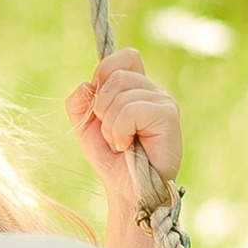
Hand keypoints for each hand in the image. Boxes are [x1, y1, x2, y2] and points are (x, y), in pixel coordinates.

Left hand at [67, 46, 181, 207]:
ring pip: (119, 93)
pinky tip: (128, 146)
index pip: (124, 57)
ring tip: (121, 143)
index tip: (101, 106)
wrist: (126, 191)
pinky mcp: (168, 116)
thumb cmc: (111, 159)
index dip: (104, 74)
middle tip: (112, 133)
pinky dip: (119, 131)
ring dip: (110, 125)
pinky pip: (129, 110)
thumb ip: (79, 101)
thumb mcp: (85, 125)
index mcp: (139, 88)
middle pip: (115, 75)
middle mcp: (154, 91)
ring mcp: (164, 102)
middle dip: (101, 108)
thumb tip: (86, 85)